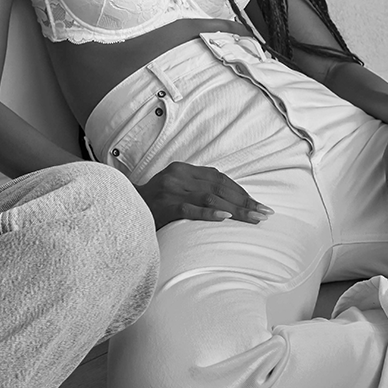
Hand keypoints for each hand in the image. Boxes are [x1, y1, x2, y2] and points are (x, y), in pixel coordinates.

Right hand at [137, 161, 272, 228]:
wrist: (122, 208)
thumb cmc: (153, 204)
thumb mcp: (174, 188)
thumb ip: (196, 188)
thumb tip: (229, 200)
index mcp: (182, 169)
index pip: (218, 178)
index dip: (240, 191)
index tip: (258, 204)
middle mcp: (178, 176)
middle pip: (219, 187)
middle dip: (245, 201)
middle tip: (264, 214)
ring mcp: (170, 191)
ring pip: (210, 198)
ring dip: (236, 209)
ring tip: (254, 218)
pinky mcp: (164, 206)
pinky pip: (190, 209)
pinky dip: (209, 213)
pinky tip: (225, 218)